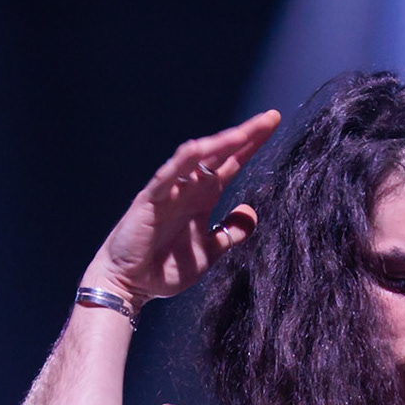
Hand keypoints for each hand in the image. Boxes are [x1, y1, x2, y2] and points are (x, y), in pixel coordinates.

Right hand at [82, 110, 282, 305]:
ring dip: (219, 144)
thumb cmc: (165, 269)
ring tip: (244, 132)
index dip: (250, 148)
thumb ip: (230, 233)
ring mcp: (169, 191)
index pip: (230, 165)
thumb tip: (251, 213)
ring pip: (196, 159)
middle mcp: (188, 189)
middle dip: (244, 136)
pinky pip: (167, 175)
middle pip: (219, 155)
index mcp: (202, 199)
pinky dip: (182, 161)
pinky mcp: (150, 199)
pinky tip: (199, 147)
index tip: (272, 127)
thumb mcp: (210, 252)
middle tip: (271, 118)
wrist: (132, 286)